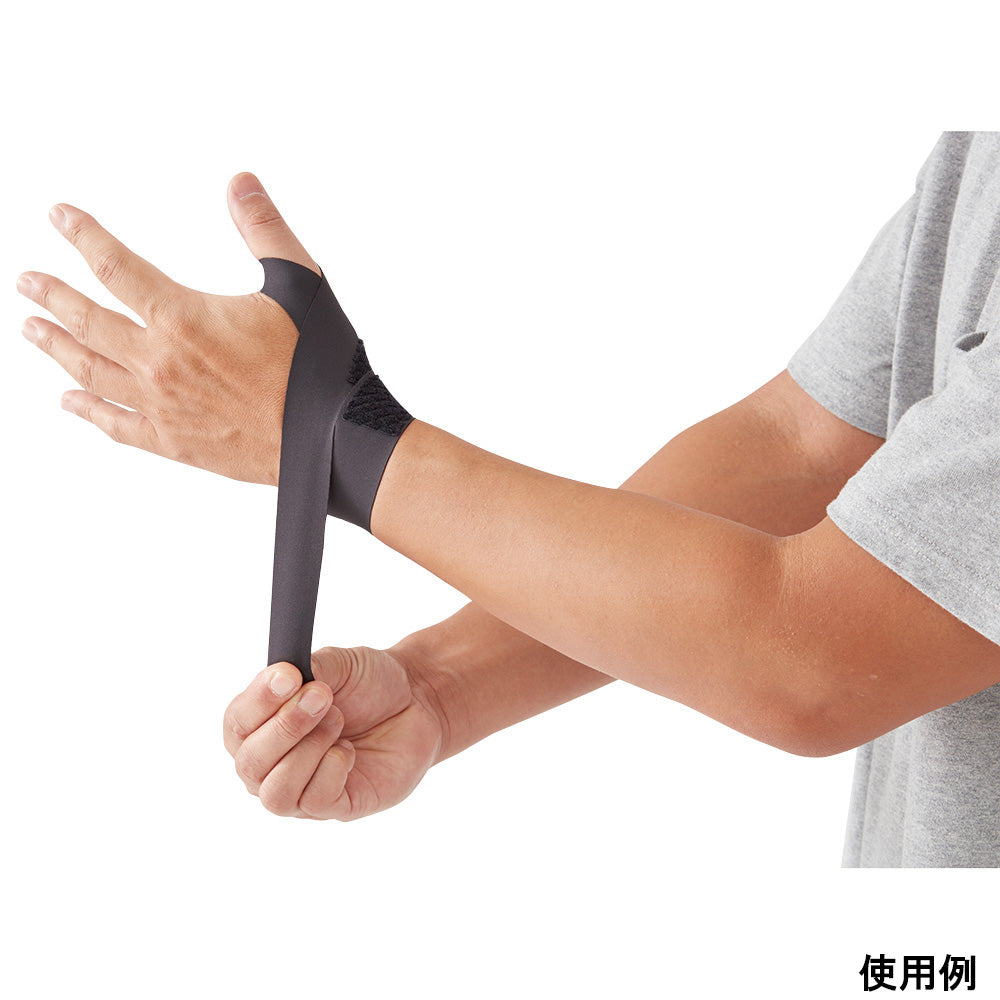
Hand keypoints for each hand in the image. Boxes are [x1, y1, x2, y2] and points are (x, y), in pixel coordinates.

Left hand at [17, 173, 318, 485]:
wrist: (330, 437)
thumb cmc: (316, 366)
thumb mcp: (299, 283)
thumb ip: (264, 229)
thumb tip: (241, 183)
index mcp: (183, 318)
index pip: (115, 266)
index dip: (83, 236)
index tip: (60, 217)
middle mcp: (160, 362)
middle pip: (88, 321)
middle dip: (52, 296)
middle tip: (26, 282)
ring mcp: (161, 405)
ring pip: (90, 371)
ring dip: (56, 347)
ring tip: (32, 330)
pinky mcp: (173, 442)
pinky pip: (115, 424)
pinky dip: (87, 410)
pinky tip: (70, 401)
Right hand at [223, 646, 444, 819]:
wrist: (417, 699)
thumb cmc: (368, 683)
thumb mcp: (338, 664)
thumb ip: (307, 667)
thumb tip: (285, 675)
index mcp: (261, 725)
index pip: (236, 723)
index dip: (258, 700)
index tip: (288, 675)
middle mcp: (272, 764)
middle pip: (250, 763)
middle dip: (286, 726)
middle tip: (322, 696)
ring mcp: (300, 789)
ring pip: (275, 792)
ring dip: (308, 750)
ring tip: (338, 720)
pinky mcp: (334, 807)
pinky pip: (315, 801)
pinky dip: (331, 769)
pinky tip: (349, 749)